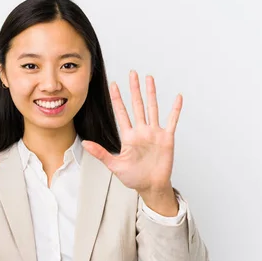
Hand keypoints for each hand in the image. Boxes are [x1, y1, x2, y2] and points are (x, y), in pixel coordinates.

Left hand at [82, 70, 181, 193]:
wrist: (151, 186)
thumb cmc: (134, 178)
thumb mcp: (114, 165)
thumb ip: (100, 153)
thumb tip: (84, 143)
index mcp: (128, 136)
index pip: (121, 113)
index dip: (117, 99)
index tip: (113, 85)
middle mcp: (141, 131)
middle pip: (137, 105)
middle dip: (134, 89)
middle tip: (132, 73)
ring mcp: (154, 133)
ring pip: (152, 108)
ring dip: (151, 93)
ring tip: (149, 78)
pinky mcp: (166, 138)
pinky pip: (172, 121)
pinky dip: (175, 109)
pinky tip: (177, 98)